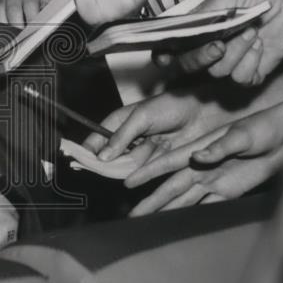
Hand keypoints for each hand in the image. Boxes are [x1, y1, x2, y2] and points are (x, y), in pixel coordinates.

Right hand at [83, 82, 229, 164]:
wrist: (204, 113)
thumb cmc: (172, 106)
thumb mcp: (142, 116)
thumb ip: (122, 135)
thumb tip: (102, 156)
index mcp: (122, 121)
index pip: (99, 136)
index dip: (88, 147)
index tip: (78, 158)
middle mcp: (131, 137)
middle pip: (110, 155)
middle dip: (103, 162)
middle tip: (94, 169)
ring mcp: (144, 150)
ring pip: (126, 164)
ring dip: (122, 167)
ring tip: (123, 166)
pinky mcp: (159, 161)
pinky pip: (143, 171)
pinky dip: (138, 175)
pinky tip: (133, 177)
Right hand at [127, 95, 282, 214]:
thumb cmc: (264, 128)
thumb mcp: (241, 135)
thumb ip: (219, 147)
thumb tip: (197, 157)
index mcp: (199, 149)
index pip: (167, 163)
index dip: (147, 172)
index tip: (128, 181)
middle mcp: (201, 166)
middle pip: (170, 187)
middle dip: (151, 201)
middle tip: (132, 215)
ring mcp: (214, 179)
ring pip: (183, 199)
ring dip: (166, 211)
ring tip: (148, 222)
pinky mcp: (229, 190)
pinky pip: (205, 205)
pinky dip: (190, 214)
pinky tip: (178, 224)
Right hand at [153, 0, 282, 84]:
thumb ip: (203, 11)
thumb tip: (181, 23)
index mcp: (197, 31)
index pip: (171, 50)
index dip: (163, 56)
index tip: (165, 57)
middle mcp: (209, 49)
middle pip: (190, 66)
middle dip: (202, 57)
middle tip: (219, 44)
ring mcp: (229, 64)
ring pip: (218, 71)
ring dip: (236, 51)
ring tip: (251, 31)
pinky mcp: (250, 74)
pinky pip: (241, 78)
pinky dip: (251, 60)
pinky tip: (260, 44)